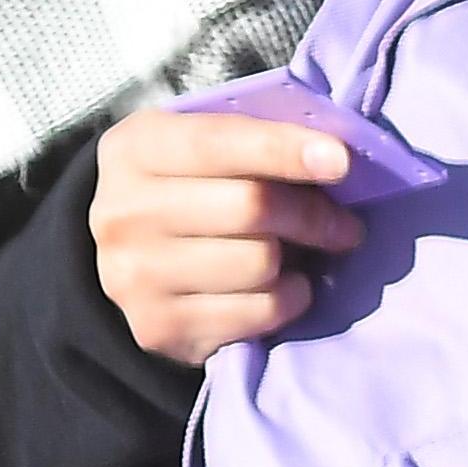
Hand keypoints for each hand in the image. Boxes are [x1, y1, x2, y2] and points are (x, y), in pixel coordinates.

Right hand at [92, 108, 366, 365]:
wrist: (130, 256)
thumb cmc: (188, 186)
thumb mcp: (203, 143)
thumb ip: (256, 138)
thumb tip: (334, 157)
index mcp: (135, 149)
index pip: (219, 142)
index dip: (284, 149)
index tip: (341, 161)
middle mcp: (123, 213)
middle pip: (250, 207)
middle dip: (312, 214)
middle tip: (344, 223)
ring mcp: (135, 277)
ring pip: (259, 264)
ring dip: (298, 260)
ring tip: (298, 254)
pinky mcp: (159, 328)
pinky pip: (258, 313)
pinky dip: (287, 299)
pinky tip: (281, 286)